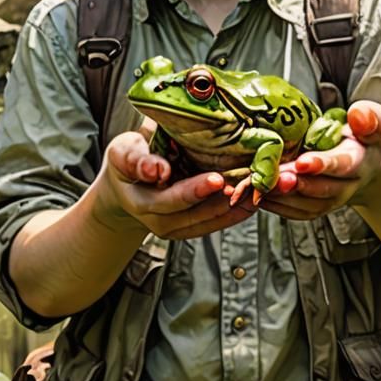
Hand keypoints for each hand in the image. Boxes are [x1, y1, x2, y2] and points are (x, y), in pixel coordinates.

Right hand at [94, 123, 256, 239]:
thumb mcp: (125, 151)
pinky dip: (234, 212)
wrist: (125, 185)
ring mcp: (172, 227)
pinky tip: (252, 200)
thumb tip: (156, 169)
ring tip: (255, 189)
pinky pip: (213, 224)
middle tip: (246, 183)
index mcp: (139, 198)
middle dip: (221, 198)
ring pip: (206, 221)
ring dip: (233, 207)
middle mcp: (156, 219)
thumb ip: (137, 158)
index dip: (194, 190)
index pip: (168, 198)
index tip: (217, 179)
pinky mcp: (187, 229)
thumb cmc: (129, 158)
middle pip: (192, 213)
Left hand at [259, 100, 380, 220]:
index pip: (341, 164)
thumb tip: (358, 115)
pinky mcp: (315, 208)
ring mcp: (330, 201)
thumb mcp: (375, 121)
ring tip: (260, 185)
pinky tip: (257, 193)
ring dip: (282, 197)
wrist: (367, 165)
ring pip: (306, 205)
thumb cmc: (364, 136)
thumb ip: (369, 117)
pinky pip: (296, 212)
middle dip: (296, 184)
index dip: (321, 164)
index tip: (302, 162)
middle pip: (320, 189)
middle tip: (274, 176)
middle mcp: (346, 187)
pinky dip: (276, 206)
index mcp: (359, 162)